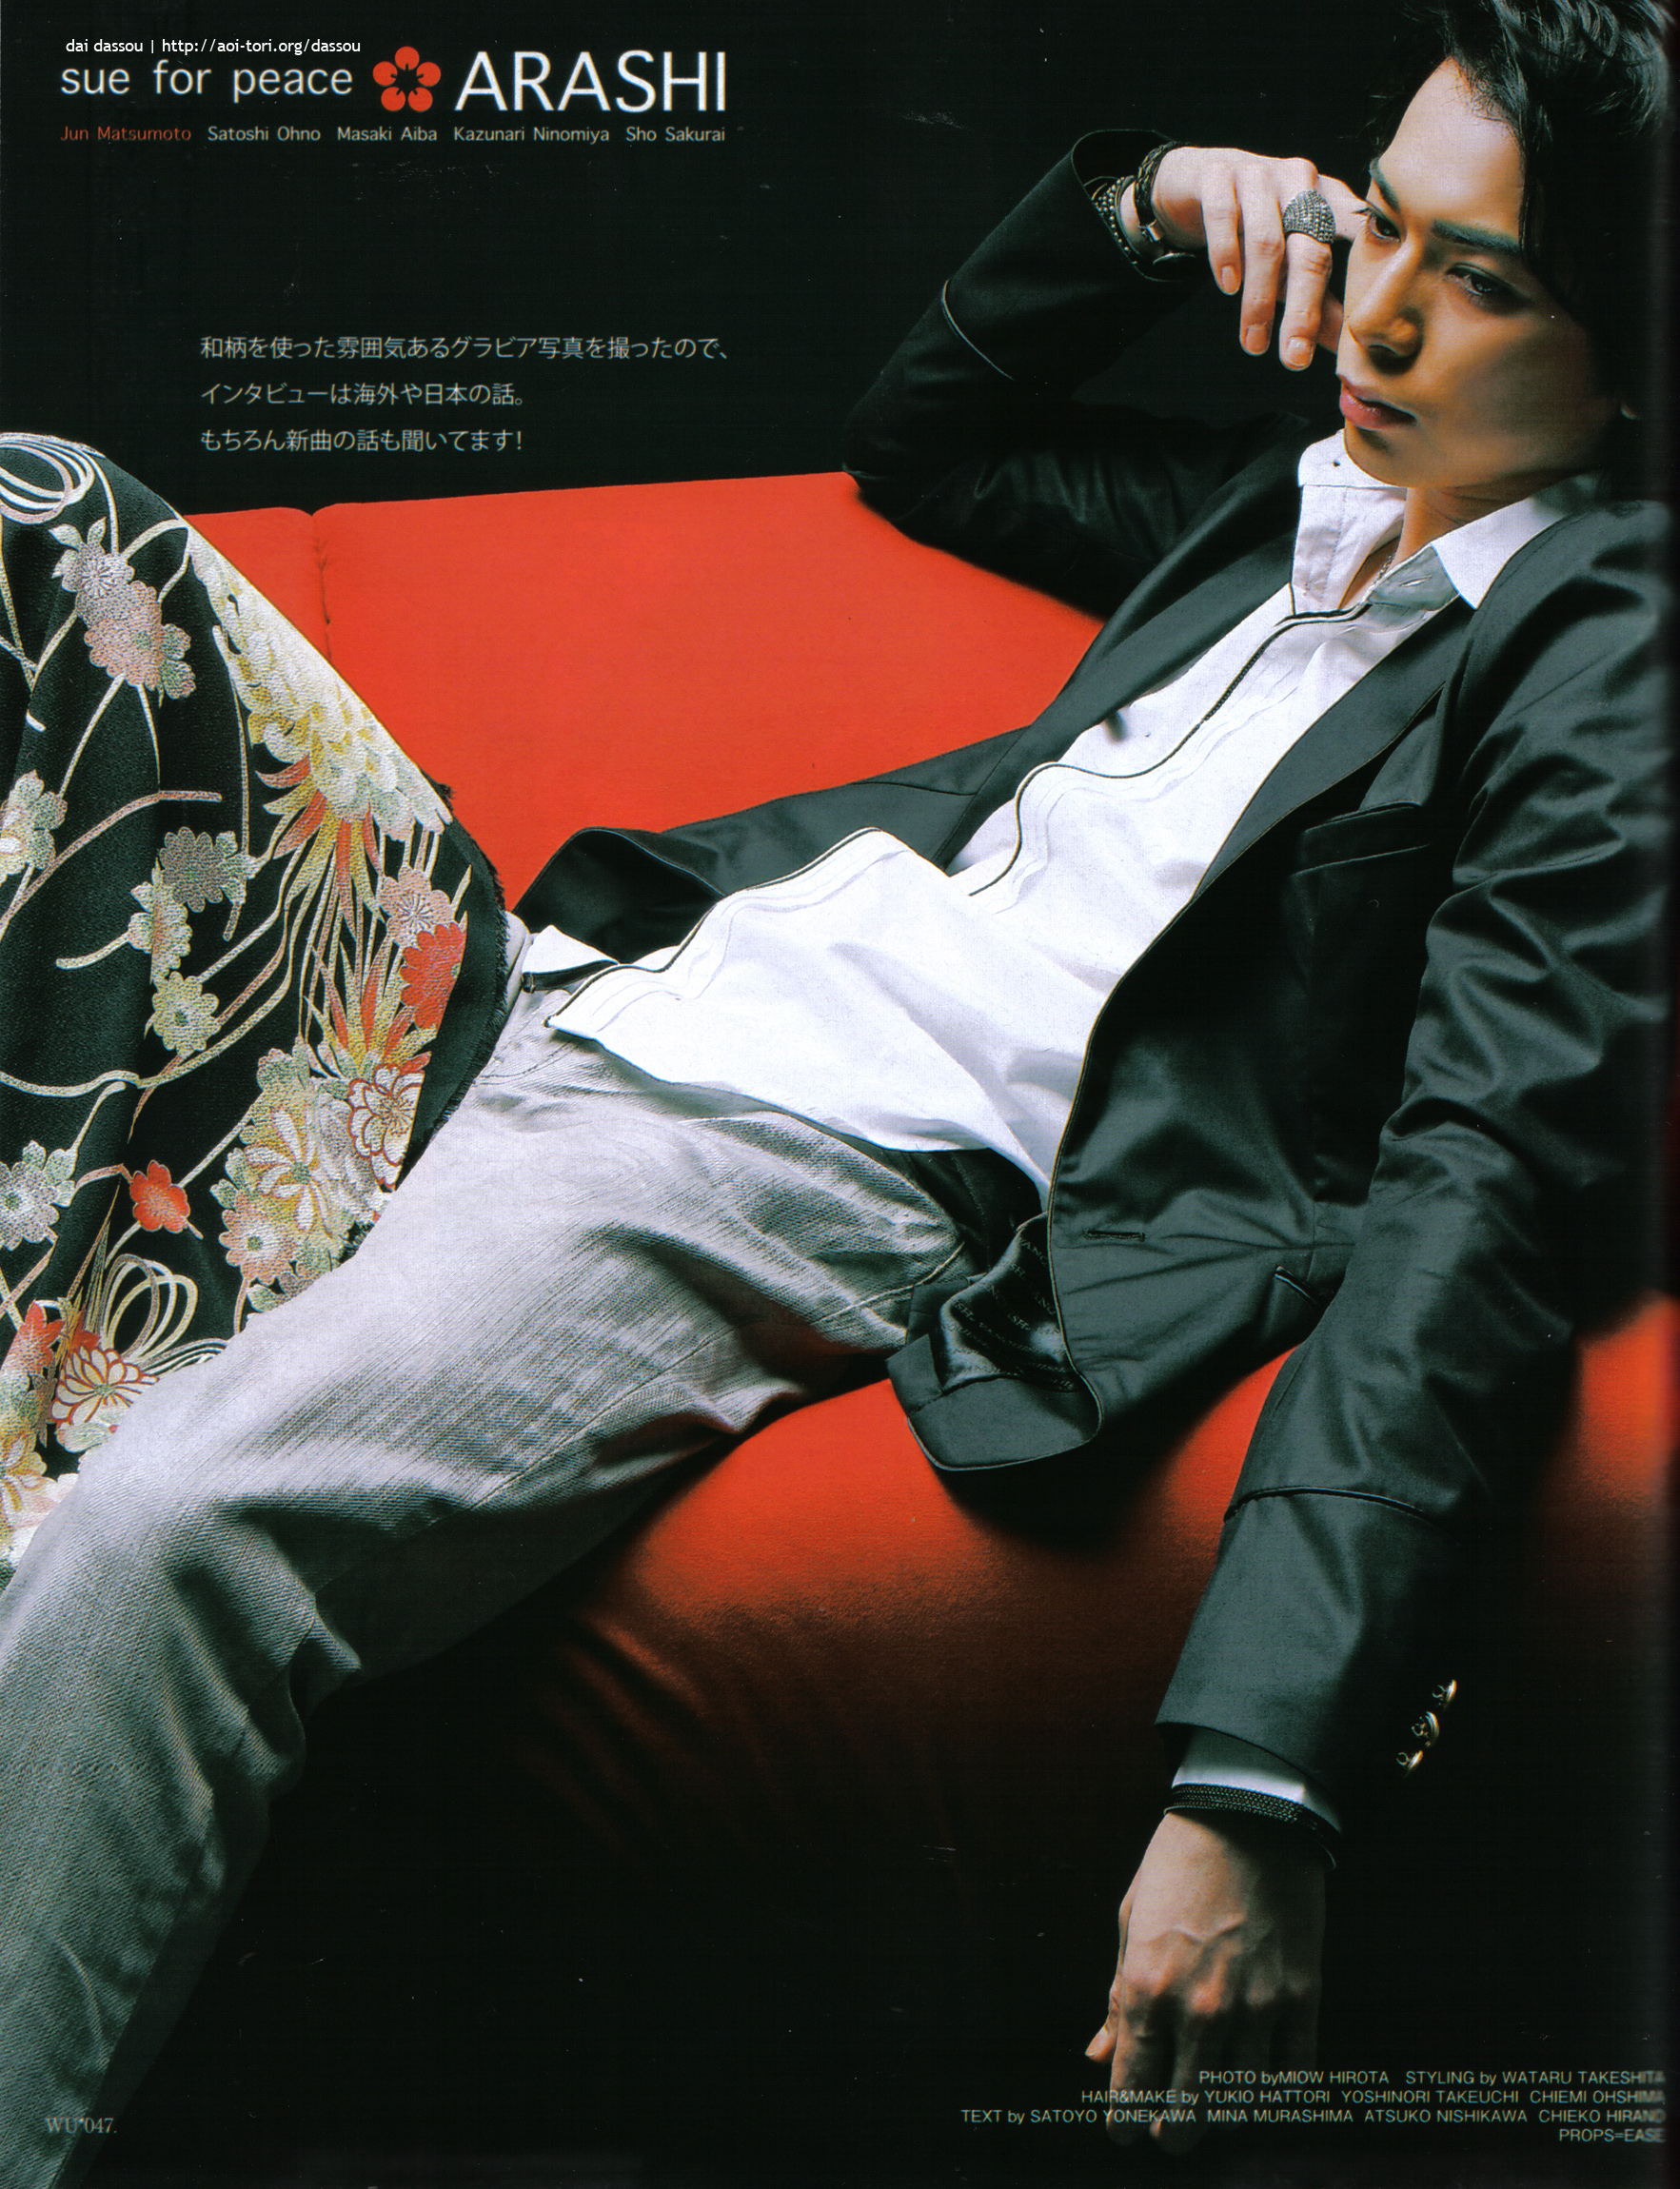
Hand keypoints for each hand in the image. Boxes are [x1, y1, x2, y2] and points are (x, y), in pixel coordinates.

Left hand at [1085, 1810, 1324, 2153]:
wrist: (1248, 1815)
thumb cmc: (1178, 1865)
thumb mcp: (1130, 1922)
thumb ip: (1116, 1998)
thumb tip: (1098, 2058)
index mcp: (1147, 1989)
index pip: (1132, 2088)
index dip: (1126, 2121)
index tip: (1126, 2131)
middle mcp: (1199, 2011)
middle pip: (1186, 2112)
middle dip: (1173, 2135)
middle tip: (1168, 2136)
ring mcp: (1255, 2009)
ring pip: (1238, 2103)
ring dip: (1221, 2117)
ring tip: (1211, 2114)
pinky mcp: (1302, 1999)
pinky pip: (1292, 2075)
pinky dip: (1276, 2093)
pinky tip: (1261, 2090)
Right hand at [1142, 147, 1365, 370]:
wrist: (1199, 180)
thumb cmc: (1254, 226)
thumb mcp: (1287, 263)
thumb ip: (1317, 301)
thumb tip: (1346, 348)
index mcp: (1329, 199)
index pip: (1352, 243)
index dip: (1359, 282)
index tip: (1360, 331)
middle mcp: (1300, 180)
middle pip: (1310, 251)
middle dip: (1302, 311)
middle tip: (1294, 359)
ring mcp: (1260, 174)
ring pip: (1266, 241)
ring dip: (1258, 298)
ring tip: (1252, 343)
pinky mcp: (1218, 175)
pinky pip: (1224, 216)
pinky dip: (1226, 254)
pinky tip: (1228, 286)